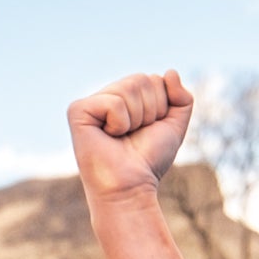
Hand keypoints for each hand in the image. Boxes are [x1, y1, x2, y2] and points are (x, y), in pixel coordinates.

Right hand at [67, 69, 194, 203]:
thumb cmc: (148, 160)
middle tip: (134, 135)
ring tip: (121, 137)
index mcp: (125, 97)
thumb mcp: (174, 126)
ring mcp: (91, 102)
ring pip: (129, 88)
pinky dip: (119, 123)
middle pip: (142, 79)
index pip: (154, 79)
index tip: (147, 130)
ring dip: (135, 119)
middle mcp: (106, 96)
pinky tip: (108, 136)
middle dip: (149, 111)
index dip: (161, 107)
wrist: (130, 187)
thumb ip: (181, 98)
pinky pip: (113, 102)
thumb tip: (169, 71)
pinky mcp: (77, 111)